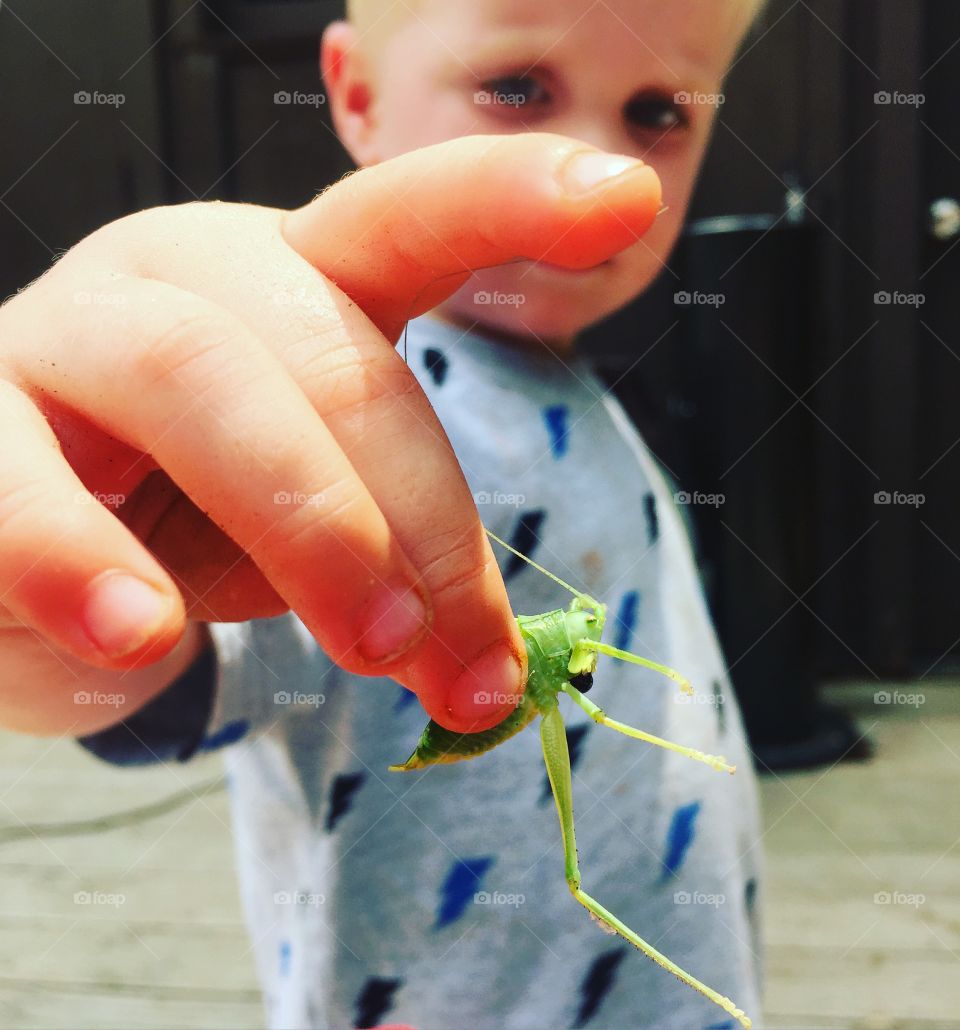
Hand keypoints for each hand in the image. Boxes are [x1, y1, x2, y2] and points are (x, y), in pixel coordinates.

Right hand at [0, 133, 659, 731]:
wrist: (29, 563)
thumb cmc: (191, 525)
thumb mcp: (320, 532)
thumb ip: (406, 571)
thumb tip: (495, 675)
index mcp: (289, 288)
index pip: (407, 217)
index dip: (511, 197)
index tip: (627, 196)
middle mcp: (182, 281)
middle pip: (330, 348)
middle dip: (419, 511)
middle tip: (466, 658)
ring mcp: (62, 337)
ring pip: (194, 371)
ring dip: (307, 521)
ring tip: (368, 648)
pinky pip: (19, 483)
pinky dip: (85, 559)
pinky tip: (141, 633)